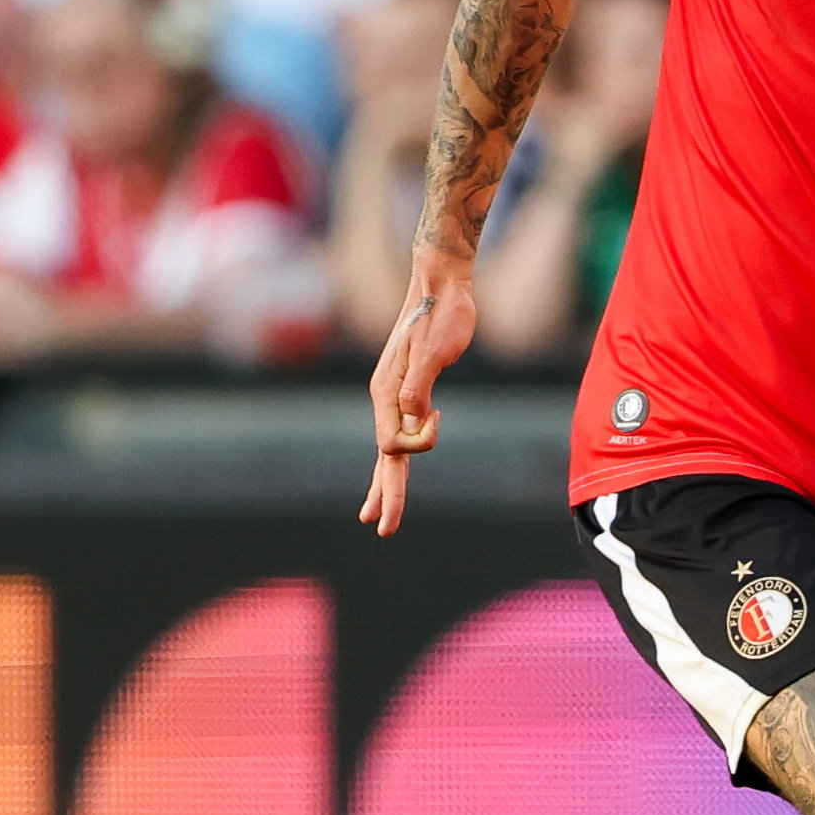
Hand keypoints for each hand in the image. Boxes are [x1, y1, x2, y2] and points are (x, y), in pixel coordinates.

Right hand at [360, 253, 480, 535]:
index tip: (437, 414)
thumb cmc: (441, 314)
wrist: (441, 285)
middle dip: (385, 495)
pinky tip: (394, 466)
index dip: (418, 444)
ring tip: (373, 513)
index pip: (393, 443)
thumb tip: (415, 415)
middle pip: (385, 456)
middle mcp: (385, 398)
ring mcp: (397, 395)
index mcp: (386, 392)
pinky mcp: (412, 389)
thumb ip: (419, 383)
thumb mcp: (433, 348)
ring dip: (384, 484)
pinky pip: (401, 431)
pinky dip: (398, 456)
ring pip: (389, 449)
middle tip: (382, 529)